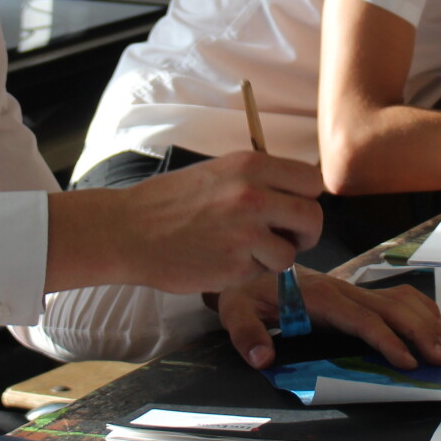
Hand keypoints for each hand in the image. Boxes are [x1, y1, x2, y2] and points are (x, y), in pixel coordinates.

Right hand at [91, 151, 324, 294]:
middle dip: (303, 234)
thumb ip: (258, 180)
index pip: (311, 181)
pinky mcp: (235, 266)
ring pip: (290, 253)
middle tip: (283, 239)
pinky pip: (261, 273)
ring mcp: (245, 232)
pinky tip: (221, 261)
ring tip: (242, 251)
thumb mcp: (218, 171)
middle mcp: (253, 195)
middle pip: (313, 219)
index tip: (293, 210)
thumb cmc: (169, 202)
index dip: (306, 199)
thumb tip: (296, 195)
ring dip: (273, 258)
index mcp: (251, 166)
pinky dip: (247, 272)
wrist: (128, 230)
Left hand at [212, 269, 440, 370]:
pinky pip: (393, 295)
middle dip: (417, 333)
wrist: (248, 257)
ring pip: (397, 300)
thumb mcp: (235, 309)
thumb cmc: (244, 288)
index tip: (406, 362)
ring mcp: (349, 288)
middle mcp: (340, 288)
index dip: (386, 339)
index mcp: (317, 296)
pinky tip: (431, 324)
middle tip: (439, 360)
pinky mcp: (353, 291)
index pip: (360, 318)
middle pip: (389, 308)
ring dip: (422, 322)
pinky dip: (417, 308)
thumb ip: (247, 333)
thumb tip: (263, 358)